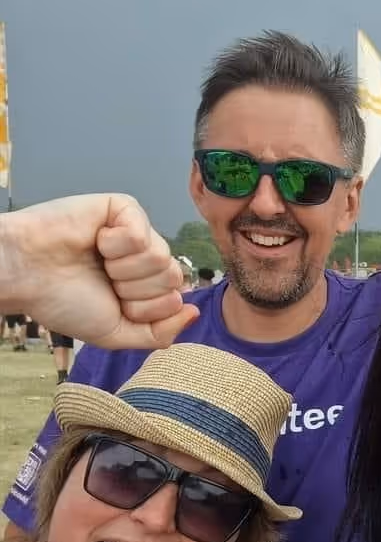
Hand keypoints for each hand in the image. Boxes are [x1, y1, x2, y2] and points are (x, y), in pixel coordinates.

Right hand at [0, 194, 198, 347]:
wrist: (25, 275)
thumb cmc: (65, 302)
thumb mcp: (117, 333)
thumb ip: (160, 333)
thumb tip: (194, 312)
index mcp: (147, 286)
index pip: (175, 300)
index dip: (142, 309)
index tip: (111, 302)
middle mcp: (147, 258)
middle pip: (172, 278)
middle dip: (134, 290)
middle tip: (103, 280)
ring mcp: (138, 231)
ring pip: (160, 258)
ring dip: (122, 268)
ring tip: (97, 260)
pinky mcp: (125, 208)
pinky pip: (140, 235)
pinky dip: (113, 245)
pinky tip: (94, 240)